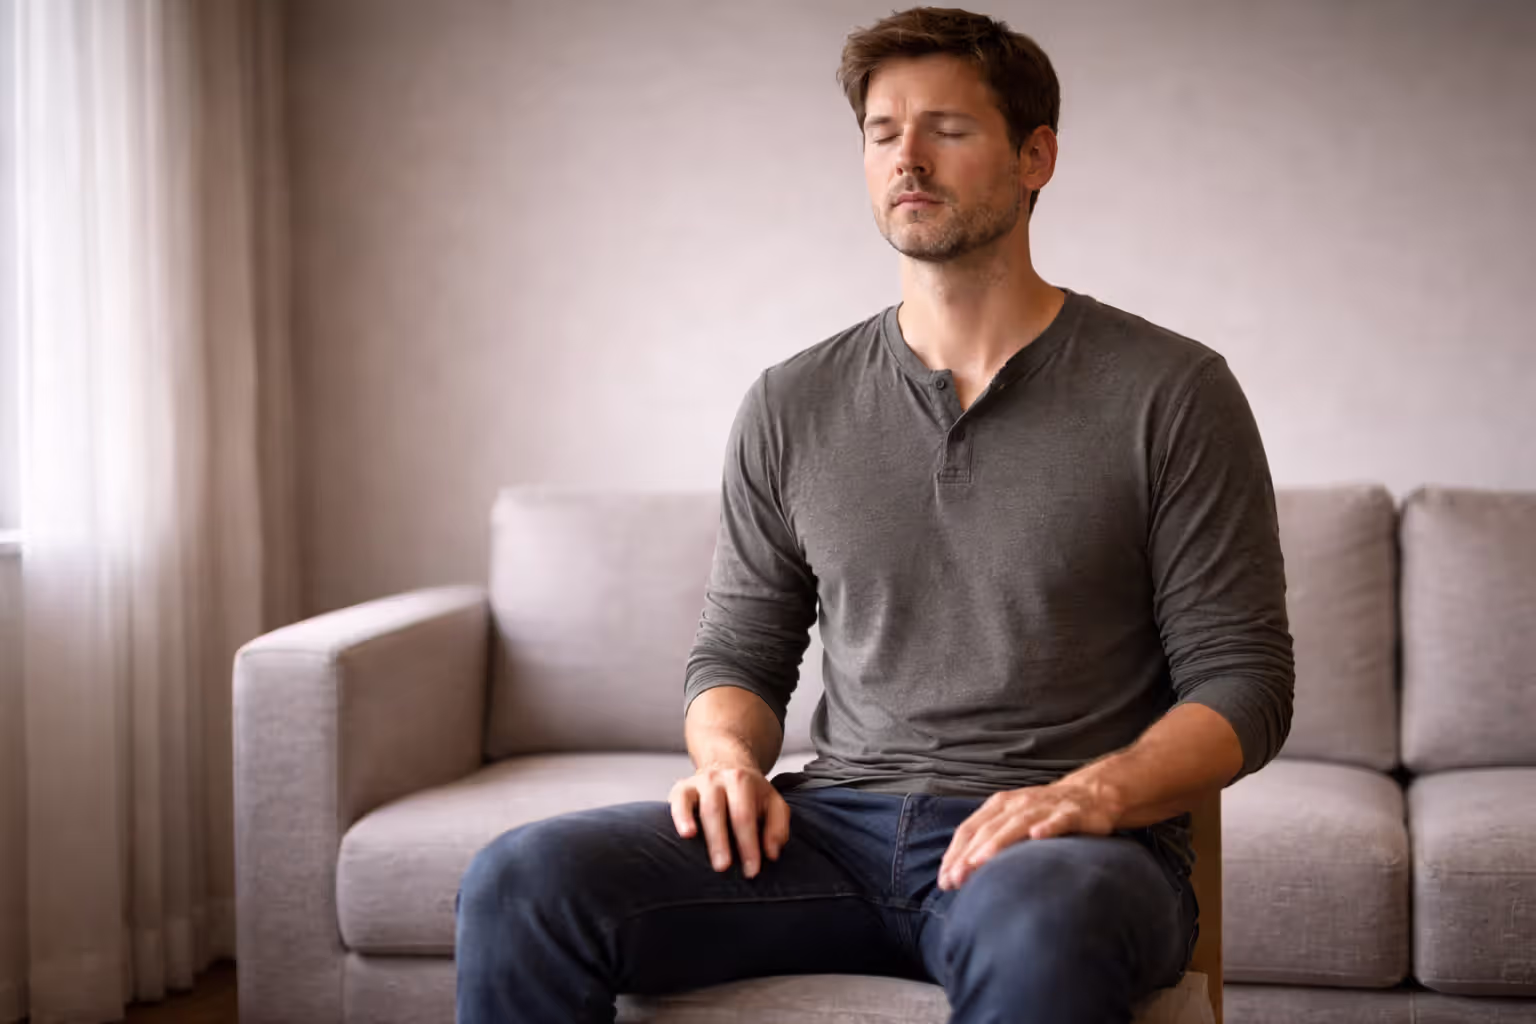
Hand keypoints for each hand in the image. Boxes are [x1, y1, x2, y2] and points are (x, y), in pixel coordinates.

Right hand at [669, 762, 790, 878]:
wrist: (726, 765)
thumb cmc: (750, 794)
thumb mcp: (772, 803)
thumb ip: (777, 827)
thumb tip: (771, 853)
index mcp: (743, 781)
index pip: (745, 816)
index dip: (748, 844)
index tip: (751, 870)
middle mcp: (719, 780)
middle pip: (719, 811)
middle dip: (721, 841)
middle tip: (724, 867)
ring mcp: (699, 782)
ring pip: (701, 808)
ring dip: (705, 833)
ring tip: (702, 856)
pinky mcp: (682, 788)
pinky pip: (678, 801)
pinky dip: (681, 817)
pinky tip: (686, 834)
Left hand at [938, 780, 1122, 889]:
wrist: (1090, 794)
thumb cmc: (1042, 814)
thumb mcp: (1012, 822)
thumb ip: (989, 843)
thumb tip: (960, 874)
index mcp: (999, 806)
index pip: (970, 829)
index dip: (955, 853)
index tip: (944, 879)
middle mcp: (1017, 804)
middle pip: (988, 828)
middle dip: (969, 854)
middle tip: (955, 879)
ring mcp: (1044, 807)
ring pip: (1017, 823)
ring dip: (997, 842)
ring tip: (980, 861)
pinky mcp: (1072, 813)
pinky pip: (1058, 820)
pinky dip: (1047, 826)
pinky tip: (1037, 836)